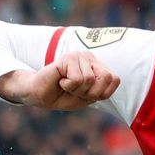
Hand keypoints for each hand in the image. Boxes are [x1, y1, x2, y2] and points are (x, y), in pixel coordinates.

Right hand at [0, 51, 118, 110]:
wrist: (41, 96)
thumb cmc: (64, 96)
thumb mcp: (88, 98)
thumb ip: (102, 89)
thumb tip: (111, 76)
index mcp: (98, 67)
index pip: (114, 79)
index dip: (101, 93)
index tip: (86, 94)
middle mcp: (90, 58)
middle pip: (106, 78)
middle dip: (90, 92)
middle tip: (76, 90)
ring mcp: (79, 56)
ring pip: (89, 80)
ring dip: (76, 89)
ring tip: (66, 85)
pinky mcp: (68, 57)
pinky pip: (77, 79)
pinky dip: (68, 86)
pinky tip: (60, 81)